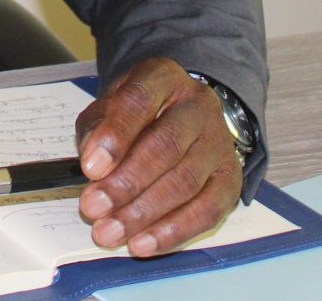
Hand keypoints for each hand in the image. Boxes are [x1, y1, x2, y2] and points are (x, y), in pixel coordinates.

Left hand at [73, 57, 243, 256]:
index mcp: (163, 77)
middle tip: (93, 208)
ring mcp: (219, 142)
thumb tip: (93, 161)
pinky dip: (172, 232)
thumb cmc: (138, 114)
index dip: (114, 136)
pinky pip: (207, 211)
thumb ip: (98, 127)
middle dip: (125, 183)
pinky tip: (142, 244)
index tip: (90, 168)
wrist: (182, 114)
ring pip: (185, 182)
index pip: (139, 100)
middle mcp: (198, 106)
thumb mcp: (109, 106)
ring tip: (109, 231)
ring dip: (143, 213)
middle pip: (165, 145)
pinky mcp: (231, 178)